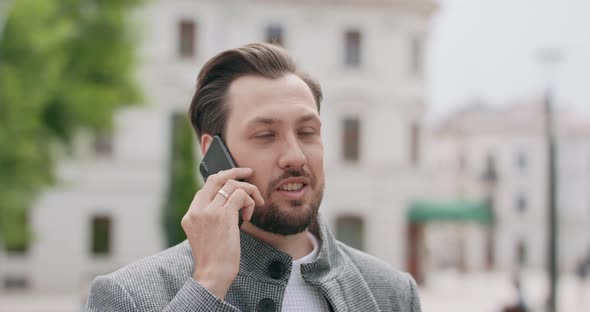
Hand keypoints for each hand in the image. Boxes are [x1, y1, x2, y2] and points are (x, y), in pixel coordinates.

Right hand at [181, 167, 263, 298]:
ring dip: (249, 191)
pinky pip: (240, 195)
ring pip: (232, 185)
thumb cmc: (214, 260)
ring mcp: (209, 211)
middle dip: (234, 171)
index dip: (222, 182)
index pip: (205, 188)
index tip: (235, 182)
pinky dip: (250, 200)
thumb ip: (210, 220)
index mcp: (190, 215)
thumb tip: (231, 205)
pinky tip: (250, 214)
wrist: (212, 274)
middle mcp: (197, 210)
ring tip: (256, 203)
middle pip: (215, 178)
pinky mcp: (223, 215)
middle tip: (248, 172)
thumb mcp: (206, 237)